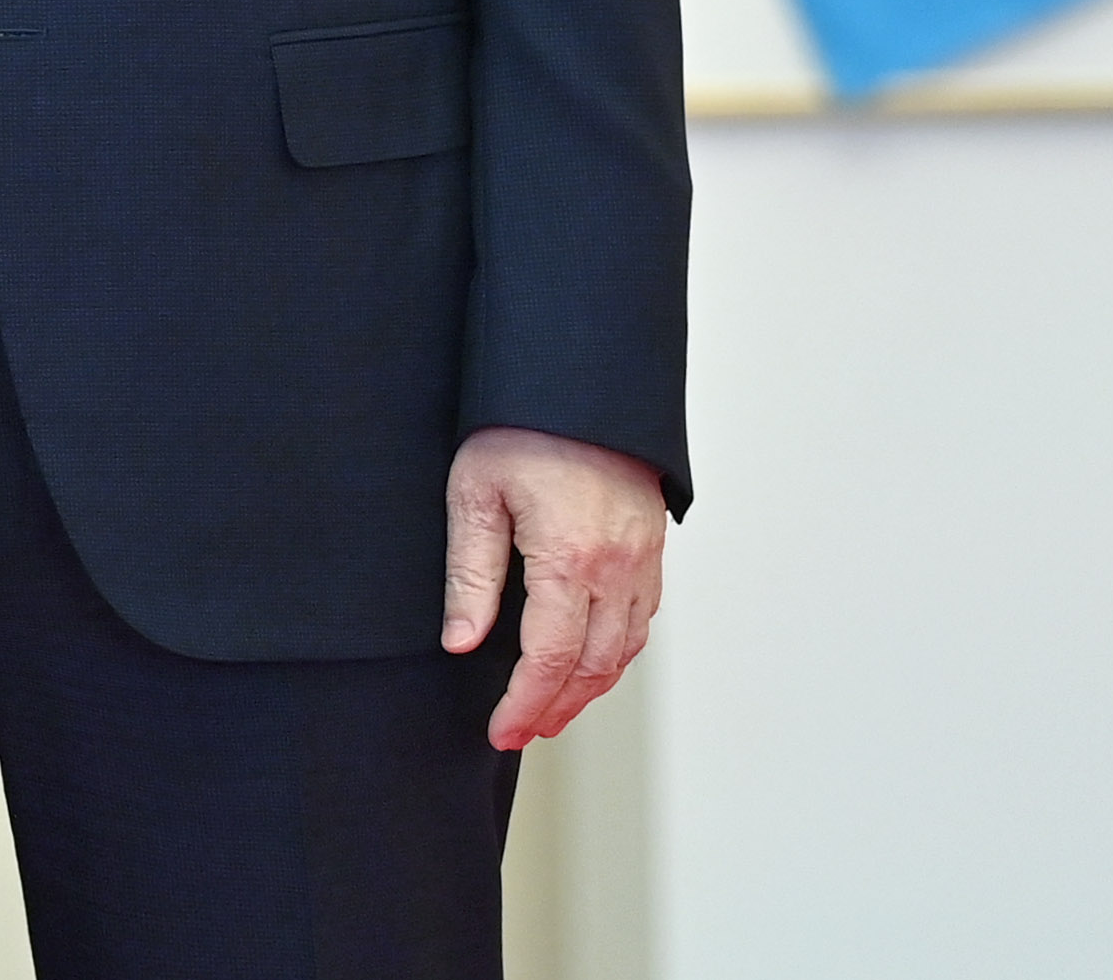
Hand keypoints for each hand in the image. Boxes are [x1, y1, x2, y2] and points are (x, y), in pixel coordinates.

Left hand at [443, 425, 667, 749]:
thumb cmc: (521, 428)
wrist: (579, 379)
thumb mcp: (475, 495)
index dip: (526, 704)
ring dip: (591, 688)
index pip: (551, 658)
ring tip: (553, 710)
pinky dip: (617, 653)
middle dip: (557, 708)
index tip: (503, 731)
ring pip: (626, 648)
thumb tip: (461, 642)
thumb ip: (471, 574)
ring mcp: (642, 558)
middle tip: (523, 732)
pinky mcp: (651, 545)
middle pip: (594, 666)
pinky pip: (641, 618)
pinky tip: (590, 661)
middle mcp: (617, 567)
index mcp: (570, 558)